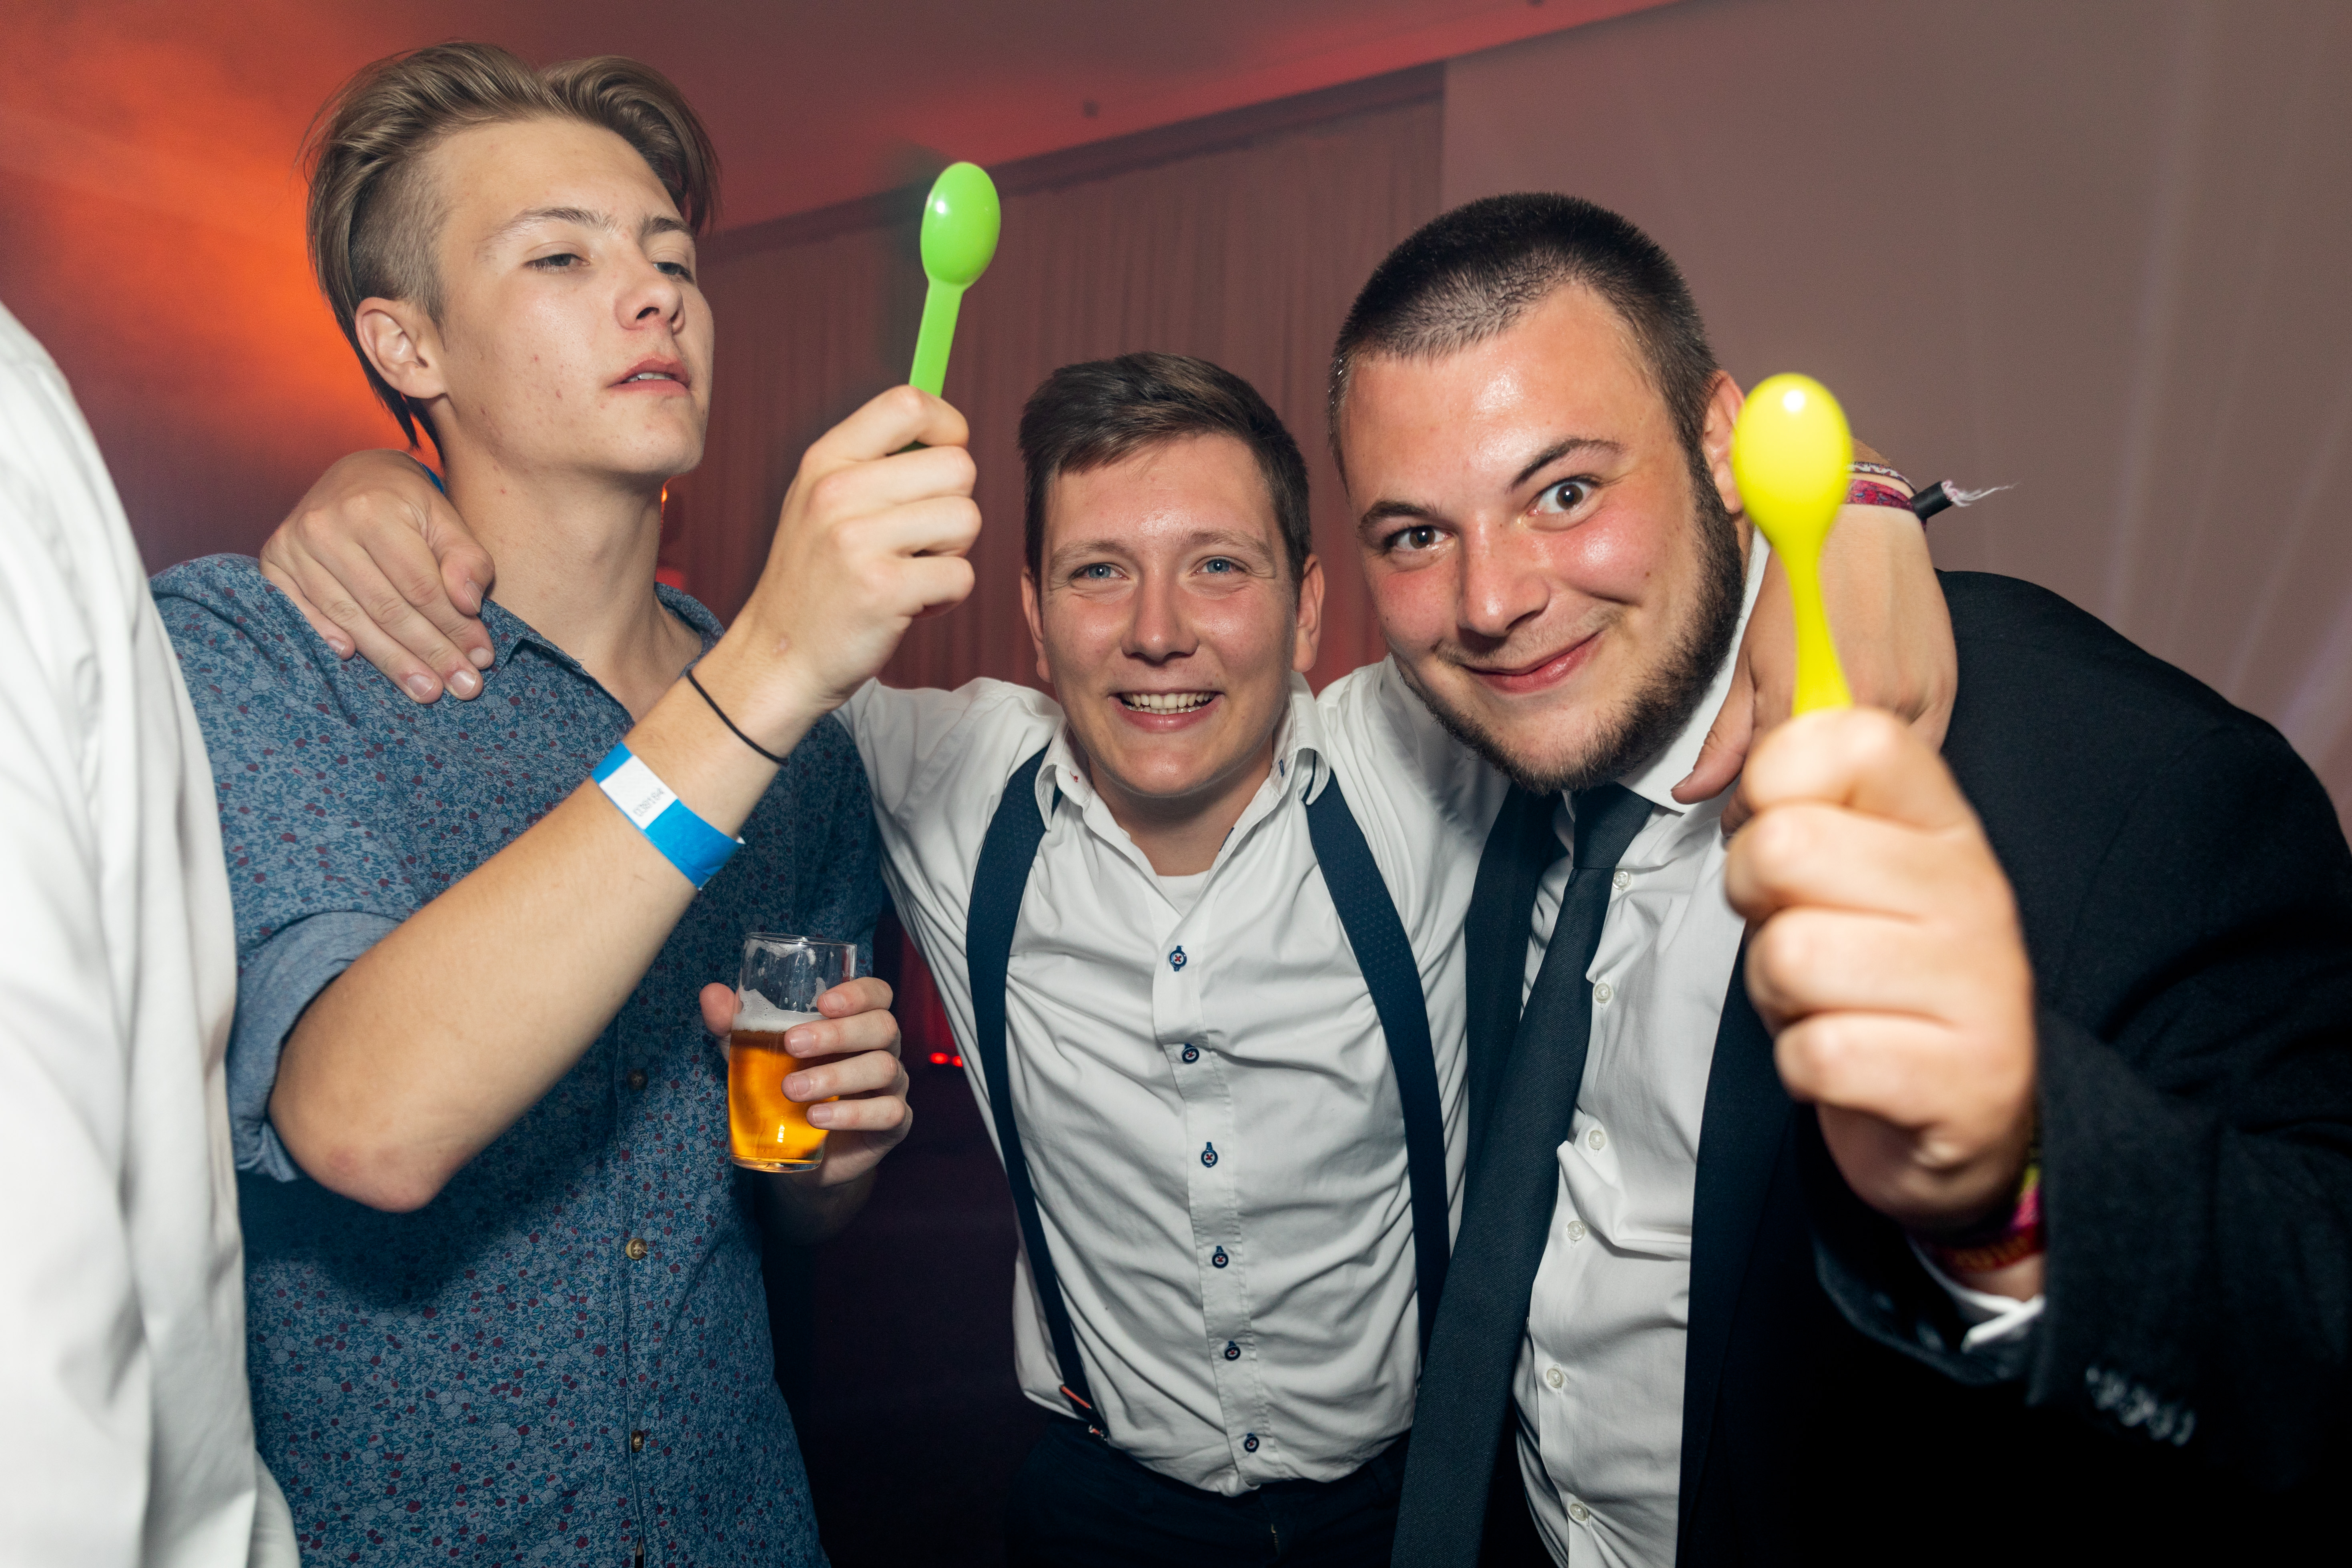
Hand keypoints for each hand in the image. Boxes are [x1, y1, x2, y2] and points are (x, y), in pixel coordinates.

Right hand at [258, 450, 496, 701]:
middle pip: (386, 608)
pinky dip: (327, 637)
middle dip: (429, 653)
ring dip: (391, 660)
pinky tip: (353, 660)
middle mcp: (326, 526)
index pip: (420, 586)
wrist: (355, 477)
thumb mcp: (446, 519)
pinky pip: (301, 612)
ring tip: (426, 689)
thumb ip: (466, 559)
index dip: (453, 627)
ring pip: (350, 618)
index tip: (480, 658)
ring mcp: (293, 545)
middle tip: (461, 686)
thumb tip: (468, 605)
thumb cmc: (407, 504)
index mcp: (373, 510)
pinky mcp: (273, 562)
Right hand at [694, 387, 978, 743]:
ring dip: (951, 554)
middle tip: (919, 539)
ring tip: (909, 571)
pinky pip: (961, 576)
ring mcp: (858, 541)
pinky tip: (907, 605)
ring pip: (967, 520)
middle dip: (953, 507)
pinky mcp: (884, 590)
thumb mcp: (820, 502)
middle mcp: (838, 492)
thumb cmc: (814, 580)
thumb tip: (948, 435)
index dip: (947, 427)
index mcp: (826, 460)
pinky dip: (945, 598)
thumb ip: (873, 463)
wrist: (777, 658)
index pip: (907, 402)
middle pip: (958, 467)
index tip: (943, 459)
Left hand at [701, 977, 910, 1188]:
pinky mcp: (894, 1125)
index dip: (859, 993)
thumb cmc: (782, 1092)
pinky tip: (818, 1117)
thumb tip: (711, 994)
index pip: (878, 994)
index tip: (821, 1002)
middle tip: (792, 1045)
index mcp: (858, 1024)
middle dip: (838, 1033)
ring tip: (792, 1089)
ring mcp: (893, 1087)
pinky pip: (889, 1112)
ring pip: (884, 1068)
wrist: (797, 1156)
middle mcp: (883, 1050)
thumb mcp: (754, 1057)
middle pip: (883, 1027)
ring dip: (836, 1076)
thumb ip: (736, 1026)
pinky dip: (853, 1113)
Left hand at [1676, 490, 1955, 830]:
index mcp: (1805, 702)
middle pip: (1827, 797)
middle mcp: (1862, 706)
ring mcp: (1911, 703)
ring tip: (1821, 769)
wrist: (1858, 526)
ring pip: (1877, 786)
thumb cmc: (1802, 583)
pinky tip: (1864, 747)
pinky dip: (1888, 765)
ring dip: (1846, 790)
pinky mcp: (1944, 696)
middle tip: (1773, 801)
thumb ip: (1725, 740)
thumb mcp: (1749, 664)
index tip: (1737, 820)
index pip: (1772, 795)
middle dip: (1794, 806)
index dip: (1748, 814)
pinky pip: (1918, 758)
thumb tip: (1695, 791)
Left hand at [1724, 708, 2036, 1259]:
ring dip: (1778, 995)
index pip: (1857, 737)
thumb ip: (1806, 808)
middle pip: (1787, 845)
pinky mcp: (1963, 1082)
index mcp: (1945, 828)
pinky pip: (1819, 1054)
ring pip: (1791, 955)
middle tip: (1793, 934)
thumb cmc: (1871, 985)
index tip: (1781, 832)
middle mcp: (1974, 893)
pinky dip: (1804, 1069)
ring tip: (1824, 1005)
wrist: (1957, 1124)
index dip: (1777, 780)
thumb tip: (1753, 757)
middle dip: (1754, 902)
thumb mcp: (1841, 879)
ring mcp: (1982, 989)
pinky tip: (1847, 1067)